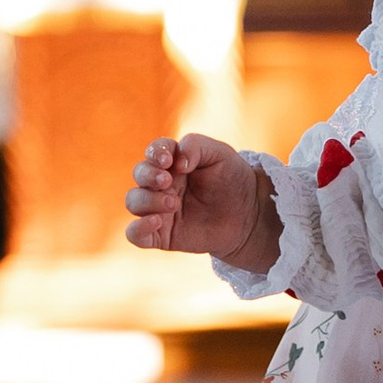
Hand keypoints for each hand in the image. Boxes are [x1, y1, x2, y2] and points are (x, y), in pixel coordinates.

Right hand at [125, 133, 274, 268]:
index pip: (154, 151)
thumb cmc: (232, 180)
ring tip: (174, 204)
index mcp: (173, 162)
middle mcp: (161, 184)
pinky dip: (137, 229)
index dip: (155, 153)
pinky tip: (156, 222)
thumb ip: (196, 147)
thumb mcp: (220, 154)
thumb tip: (176, 162)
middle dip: (149, 175)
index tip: (168, 160)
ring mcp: (159, 209)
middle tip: (168, 181)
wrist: (248, 216)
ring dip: (148, 200)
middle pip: (139, 174)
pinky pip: (134, 234)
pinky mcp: (161, 235)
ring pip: (133, 201)